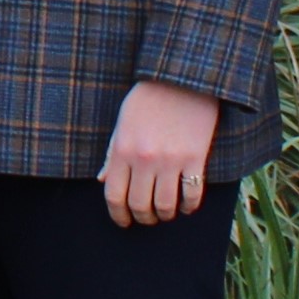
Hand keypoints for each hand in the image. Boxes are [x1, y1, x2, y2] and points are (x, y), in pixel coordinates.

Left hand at [97, 79, 222, 227]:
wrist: (182, 77)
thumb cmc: (148, 98)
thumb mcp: (123, 123)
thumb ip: (112, 154)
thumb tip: (102, 180)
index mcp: (122, 150)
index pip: (114, 195)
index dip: (118, 215)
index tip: (123, 221)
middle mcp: (144, 159)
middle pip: (140, 205)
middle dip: (142, 218)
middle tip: (147, 218)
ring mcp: (171, 160)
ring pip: (166, 205)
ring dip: (165, 215)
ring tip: (165, 213)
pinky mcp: (196, 158)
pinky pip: (192, 194)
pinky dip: (188, 206)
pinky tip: (186, 206)